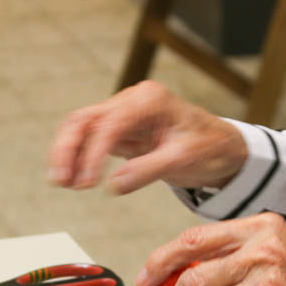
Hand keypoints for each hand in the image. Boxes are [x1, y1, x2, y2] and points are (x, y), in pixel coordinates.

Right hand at [47, 81, 247, 194]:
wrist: (224, 148)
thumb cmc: (210, 147)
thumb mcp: (184, 159)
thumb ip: (148, 170)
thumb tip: (114, 184)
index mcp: (150, 100)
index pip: (111, 123)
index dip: (94, 152)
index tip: (87, 180)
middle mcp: (132, 101)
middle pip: (85, 119)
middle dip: (68, 148)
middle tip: (61, 180)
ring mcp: (124, 114)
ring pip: (82, 128)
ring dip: (67, 153)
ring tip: (61, 181)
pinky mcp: (120, 130)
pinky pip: (90, 139)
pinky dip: (78, 157)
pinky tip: (72, 177)